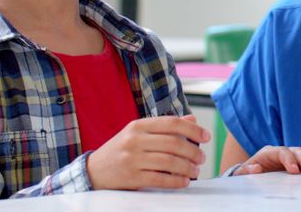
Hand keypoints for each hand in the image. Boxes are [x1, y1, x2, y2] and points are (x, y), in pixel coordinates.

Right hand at [87, 114, 209, 189]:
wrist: (93, 171)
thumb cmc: (121, 150)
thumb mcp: (139, 133)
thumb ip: (165, 127)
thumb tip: (192, 120)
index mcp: (138, 125)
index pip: (171, 123)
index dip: (192, 130)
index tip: (206, 137)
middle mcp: (135, 140)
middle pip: (173, 143)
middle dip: (193, 151)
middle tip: (202, 158)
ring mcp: (132, 159)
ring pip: (168, 161)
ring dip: (187, 167)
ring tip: (196, 170)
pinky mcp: (131, 177)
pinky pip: (159, 178)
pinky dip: (175, 181)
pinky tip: (184, 182)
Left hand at [230, 145, 300, 175]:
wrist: (253, 175)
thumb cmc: (249, 174)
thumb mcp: (243, 174)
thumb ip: (246, 170)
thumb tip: (255, 168)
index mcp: (269, 153)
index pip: (281, 152)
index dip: (289, 159)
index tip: (294, 170)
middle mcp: (283, 152)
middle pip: (297, 151)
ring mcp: (292, 157)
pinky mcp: (299, 163)